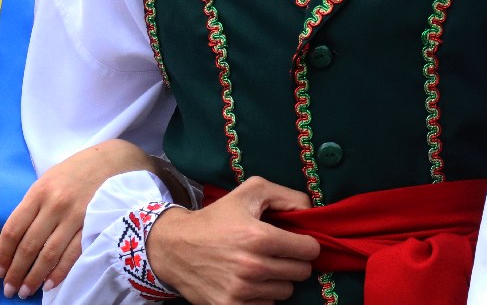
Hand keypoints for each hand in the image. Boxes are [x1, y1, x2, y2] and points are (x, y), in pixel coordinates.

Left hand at [0, 140, 156, 297]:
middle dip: (16, 271)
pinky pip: (72, 254)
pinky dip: (59, 272)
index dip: (4, 253)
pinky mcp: (92, 225)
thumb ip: (29, 207)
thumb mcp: (46, 182)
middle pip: (29, 245)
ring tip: (26, 291)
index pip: (14, 229)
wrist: (110, 162)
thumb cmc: (73, 173)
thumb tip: (7, 239)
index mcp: (38, 192)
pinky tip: (49, 284)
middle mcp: (54, 205)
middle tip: (10, 289)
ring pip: (49, 254)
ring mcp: (74, 217)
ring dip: (34, 277)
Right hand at [145, 176, 317, 304]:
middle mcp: (253, 266)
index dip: (305, 244)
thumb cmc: (215, 218)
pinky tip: (248, 281)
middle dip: (292, 261)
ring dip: (277, 279)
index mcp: (259, 237)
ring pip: (286, 291)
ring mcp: (242, 290)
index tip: (295, 241)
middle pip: (301, 273)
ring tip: (260, 266)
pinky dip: (262, 295)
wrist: (174, 247)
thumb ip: (286, 195)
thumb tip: (312, 210)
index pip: (308, 250)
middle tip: (276, 253)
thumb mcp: (248, 192)